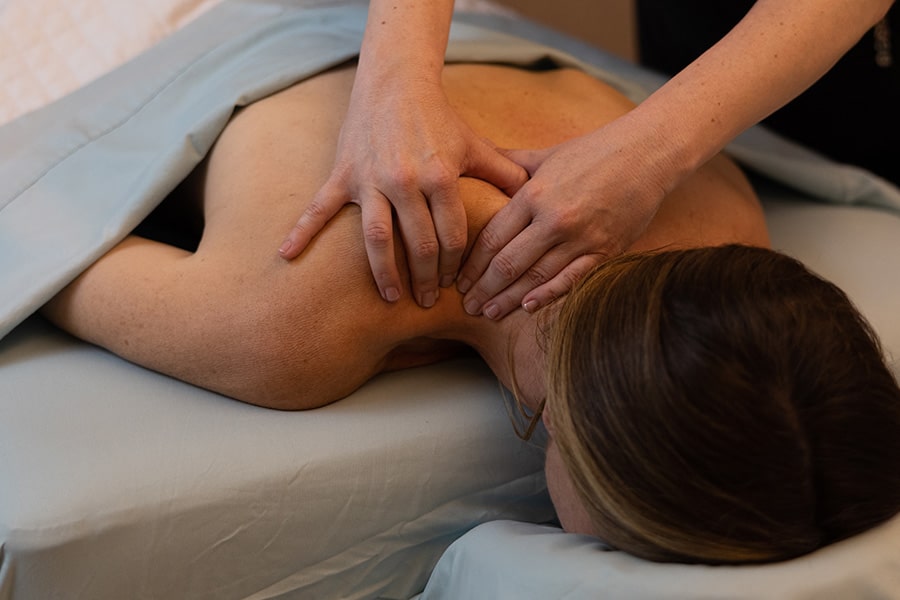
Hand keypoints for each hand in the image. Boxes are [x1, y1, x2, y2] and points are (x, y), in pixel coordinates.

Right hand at [279, 76, 525, 307]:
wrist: (395, 83)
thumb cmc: (439, 119)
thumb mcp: (476, 146)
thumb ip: (506, 174)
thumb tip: (535, 199)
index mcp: (440, 176)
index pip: (451, 236)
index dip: (455, 266)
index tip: (455, 285)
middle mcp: (405, 181)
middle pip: (418, 245)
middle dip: (426, 279)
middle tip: (427, 302)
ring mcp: (370, 180)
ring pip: (376, 239)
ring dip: (384, 274)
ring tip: (392, 299)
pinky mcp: (343, 175)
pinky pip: (319, 209)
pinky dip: (301, 232)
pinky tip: (285, 257)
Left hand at [457, 120, 671, 319]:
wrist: (648, 154)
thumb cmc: (594, 151)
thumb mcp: (545, 155)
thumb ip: (509, 163)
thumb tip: (475, 156)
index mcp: (534, 194)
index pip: (493, 238)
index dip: (472, 263)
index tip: (459, 279)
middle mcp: (554, 219)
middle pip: (508, 263)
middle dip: (484, 288)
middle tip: (468, 304)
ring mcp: (581, 237)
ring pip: (536, 277)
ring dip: (508, 298)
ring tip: (489, 312)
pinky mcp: (606, 250)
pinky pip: (572, 279)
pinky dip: (548, 296)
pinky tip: (527, 308)